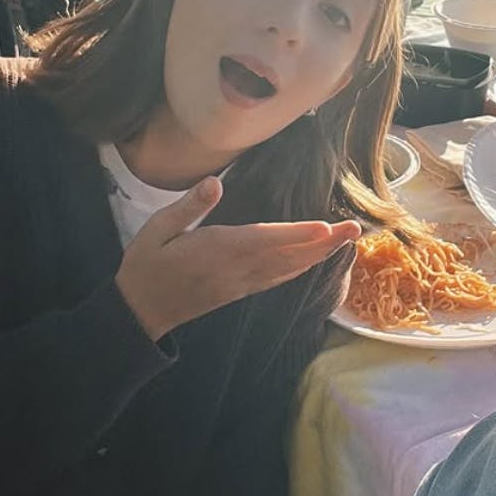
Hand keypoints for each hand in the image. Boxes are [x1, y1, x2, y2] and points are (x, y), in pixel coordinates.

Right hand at [115, 176, 360, 340]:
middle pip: (288, 255)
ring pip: (289, 268)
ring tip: (346, 240)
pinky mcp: (241, 290)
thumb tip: (214, 183)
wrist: (140, 311)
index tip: (325, 228)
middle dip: (324, 243)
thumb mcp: (156, 230)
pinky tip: (315, 260)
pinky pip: (279, 278)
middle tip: (355, 229)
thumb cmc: (146, 265)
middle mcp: (236, 269)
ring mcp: (242, 283)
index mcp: (216, 251)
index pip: (264, 239)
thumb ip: (188, 207)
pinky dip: (302, 267)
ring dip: (320, 255)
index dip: (297, 234)